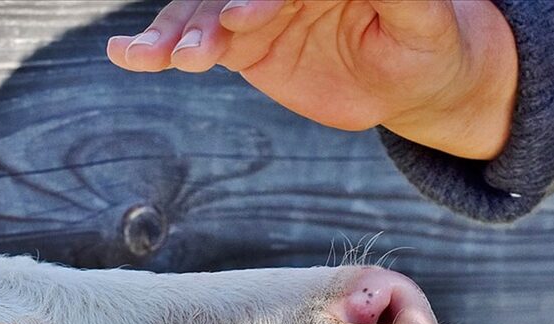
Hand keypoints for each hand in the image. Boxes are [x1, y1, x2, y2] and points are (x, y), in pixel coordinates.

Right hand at [107, 0, 517, 159]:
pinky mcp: (242, 43)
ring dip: (174, 34)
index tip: (239, 21)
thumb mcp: (422, 19)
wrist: (407, 83)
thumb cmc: (425, 44)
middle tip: (192, 50)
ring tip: (151, 56)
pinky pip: (195, 43)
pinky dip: (159, 49)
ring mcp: (257, 10)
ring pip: (202, 14)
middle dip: (206, 17)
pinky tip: (128, 54)